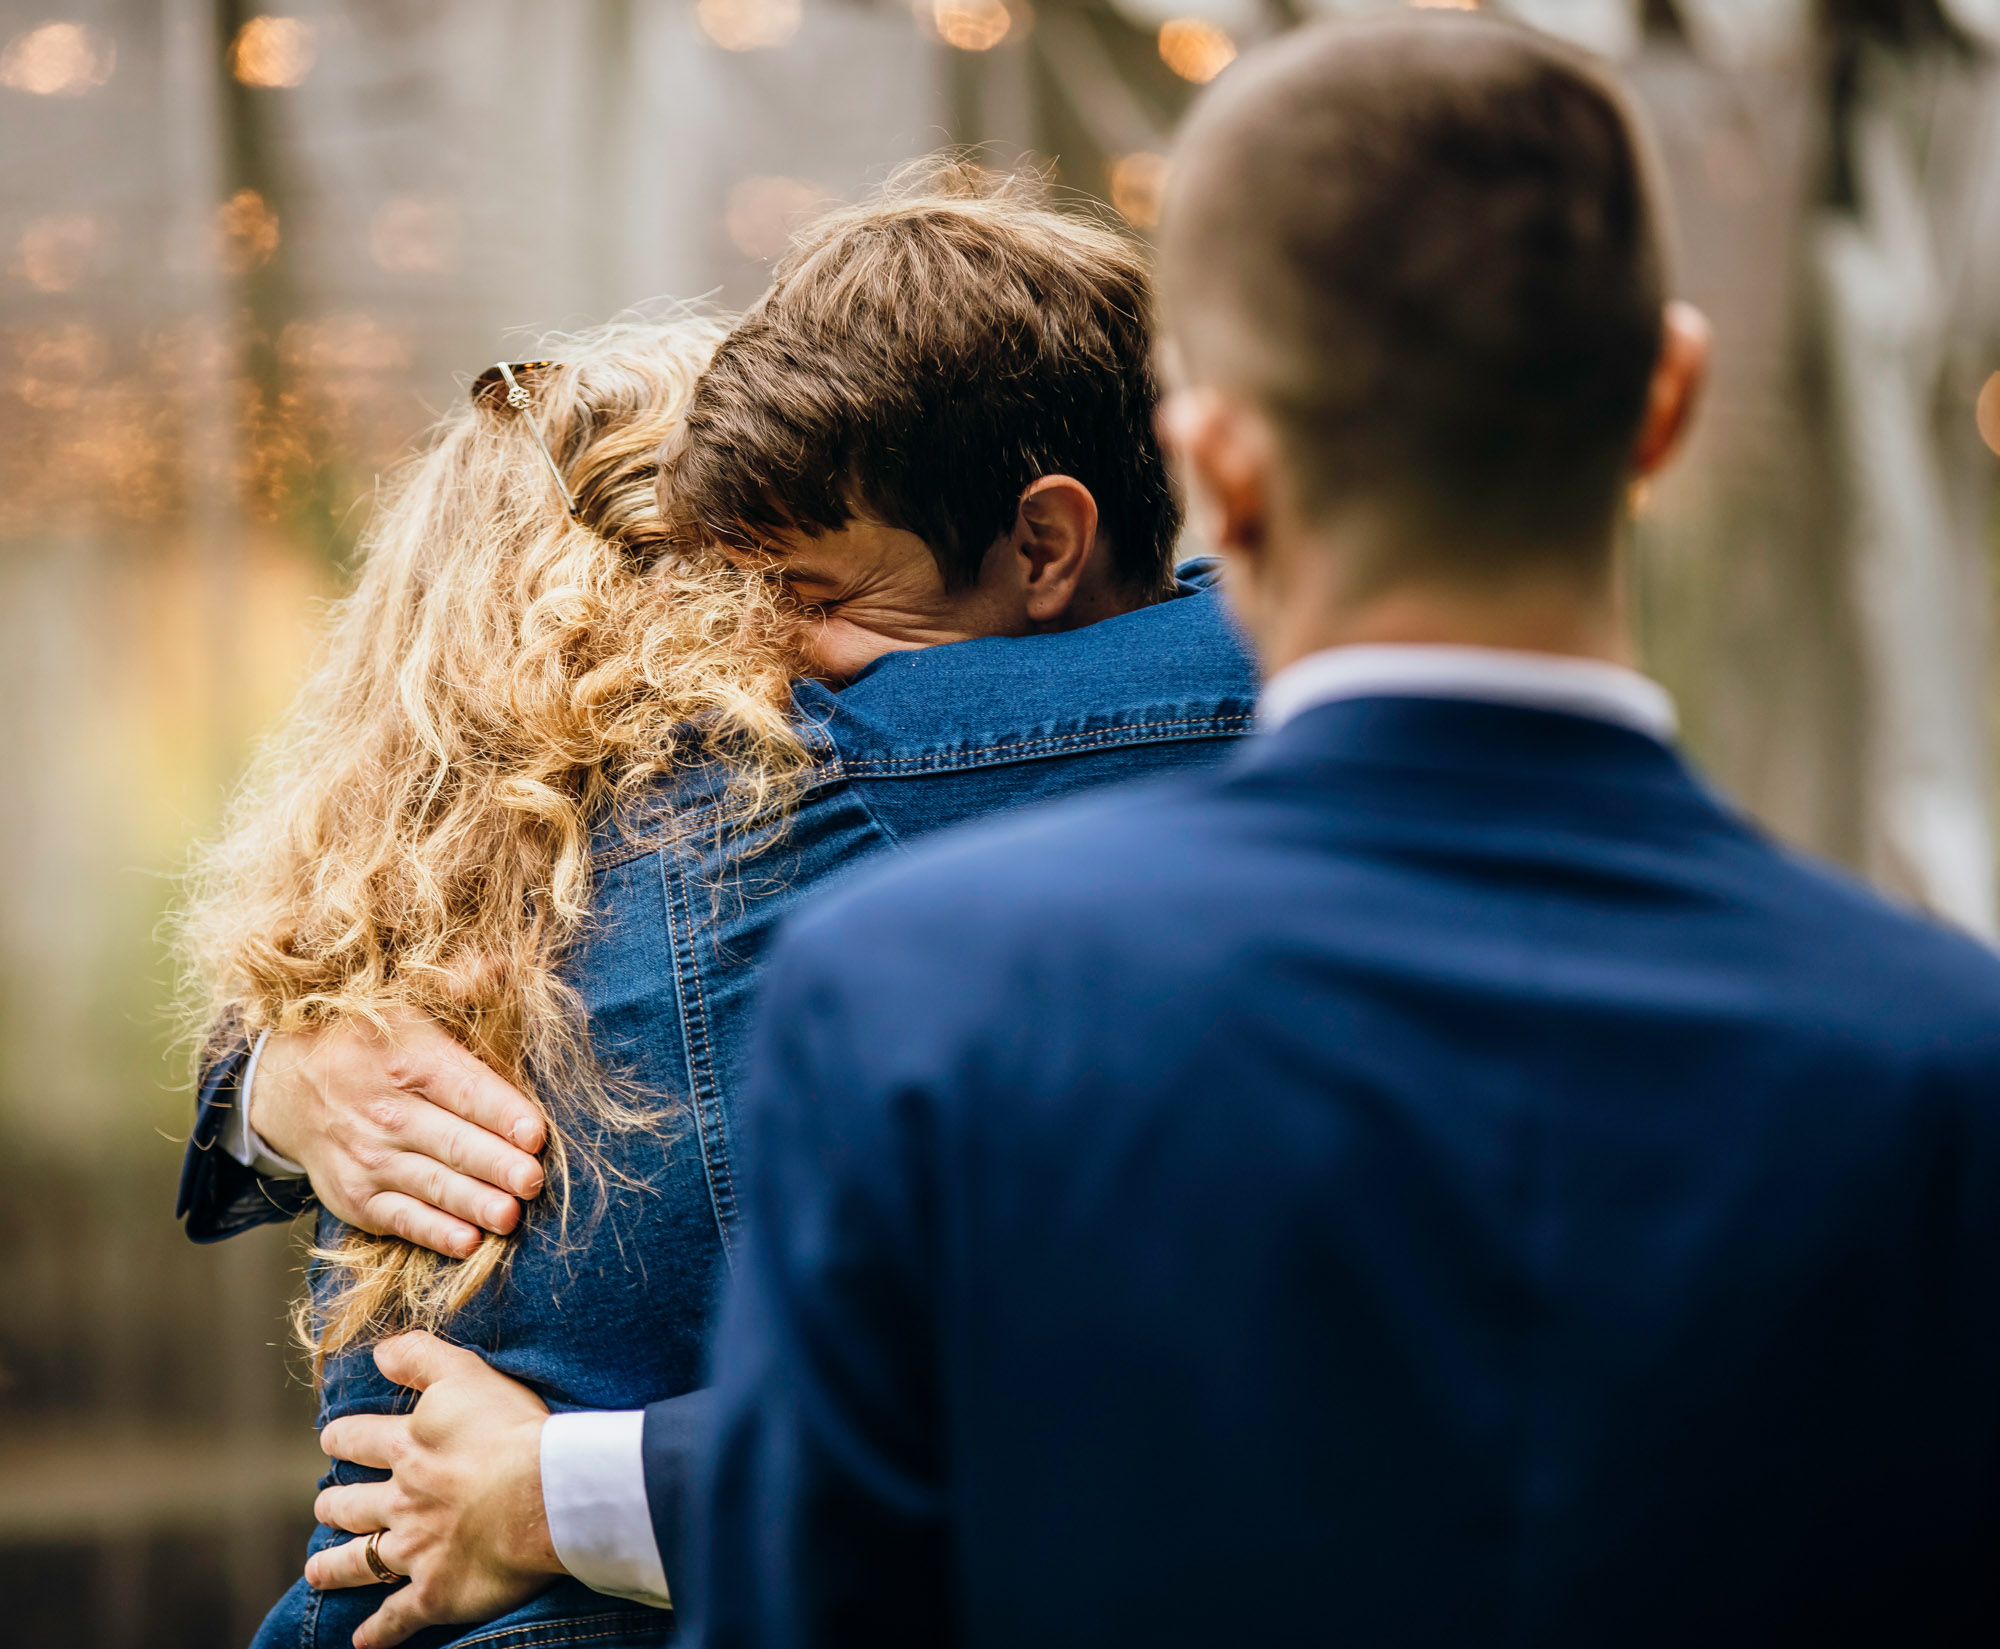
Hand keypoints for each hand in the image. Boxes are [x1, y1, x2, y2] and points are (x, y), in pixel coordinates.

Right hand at [252, 1009, 546, 1257]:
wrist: (286, 1084)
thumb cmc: (371, 1040)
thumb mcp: (407, 999)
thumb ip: (458, 984)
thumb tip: (497, 964)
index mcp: (408, 1058)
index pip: (463, 1087)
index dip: (501, 1111)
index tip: (535, 1133)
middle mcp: (385, 1111)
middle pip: (452, 1141)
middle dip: (495, 1163)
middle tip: (533, 1180)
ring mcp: (367, 1158)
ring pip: (431, 1184)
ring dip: (472, 1203)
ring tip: (510, 1216)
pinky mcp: (355, 1197)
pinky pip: (400, 1218)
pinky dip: (432, 1232)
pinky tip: (466, 1242)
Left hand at [307, 1331, 563, 1648]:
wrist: (542, 1494)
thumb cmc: (510, 1430)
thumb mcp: (465, 1374)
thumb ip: (420, 1356)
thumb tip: (378, 1349)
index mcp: (408, 1448)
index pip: (360, 1439)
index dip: (343, 1437)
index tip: (332, 1438)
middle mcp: (401, 1502)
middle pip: (352, 1505)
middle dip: (334, 1505)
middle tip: (325, 1506)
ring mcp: (414, 1551)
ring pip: (361, 1562)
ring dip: (336, 1567)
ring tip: (316, 1571)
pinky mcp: (435, 1592)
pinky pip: (398, 1618)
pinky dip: (379, 1632)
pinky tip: (362, 1642)